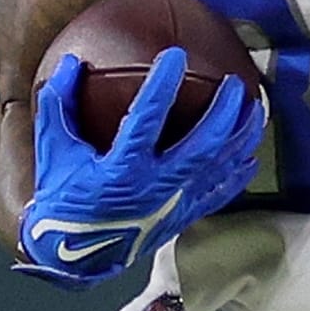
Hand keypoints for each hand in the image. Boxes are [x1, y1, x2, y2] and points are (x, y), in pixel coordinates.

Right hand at [17, 47, 265, 289]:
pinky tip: (250, 156)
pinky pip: (218, 195)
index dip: (162, 85)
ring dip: (240, 137)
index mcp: (119, 169)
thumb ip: (59, 104)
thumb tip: (71, 61)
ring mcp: (171, 205)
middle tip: (234, 84)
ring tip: (256, 108)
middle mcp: (152, 188)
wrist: (73, 254)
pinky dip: (237, 176)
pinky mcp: (181, 218)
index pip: (146, 119)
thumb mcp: (54, 149)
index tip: (176, 56)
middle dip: (223, 113)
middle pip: (201, 146)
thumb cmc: (62, 195)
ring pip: (218, 169)